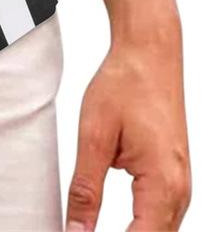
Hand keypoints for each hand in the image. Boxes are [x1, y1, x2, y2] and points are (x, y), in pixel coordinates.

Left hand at [67, 28, 189, 230]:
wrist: (150, 53)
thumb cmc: (125, 84)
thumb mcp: (94, 136)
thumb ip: (85, 189)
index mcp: (163, 186)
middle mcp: (180, 192)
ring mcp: (182, 186)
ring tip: (90, 229)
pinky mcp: (175, 178)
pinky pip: (163, 218)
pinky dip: (142, 228)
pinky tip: (119, 226)